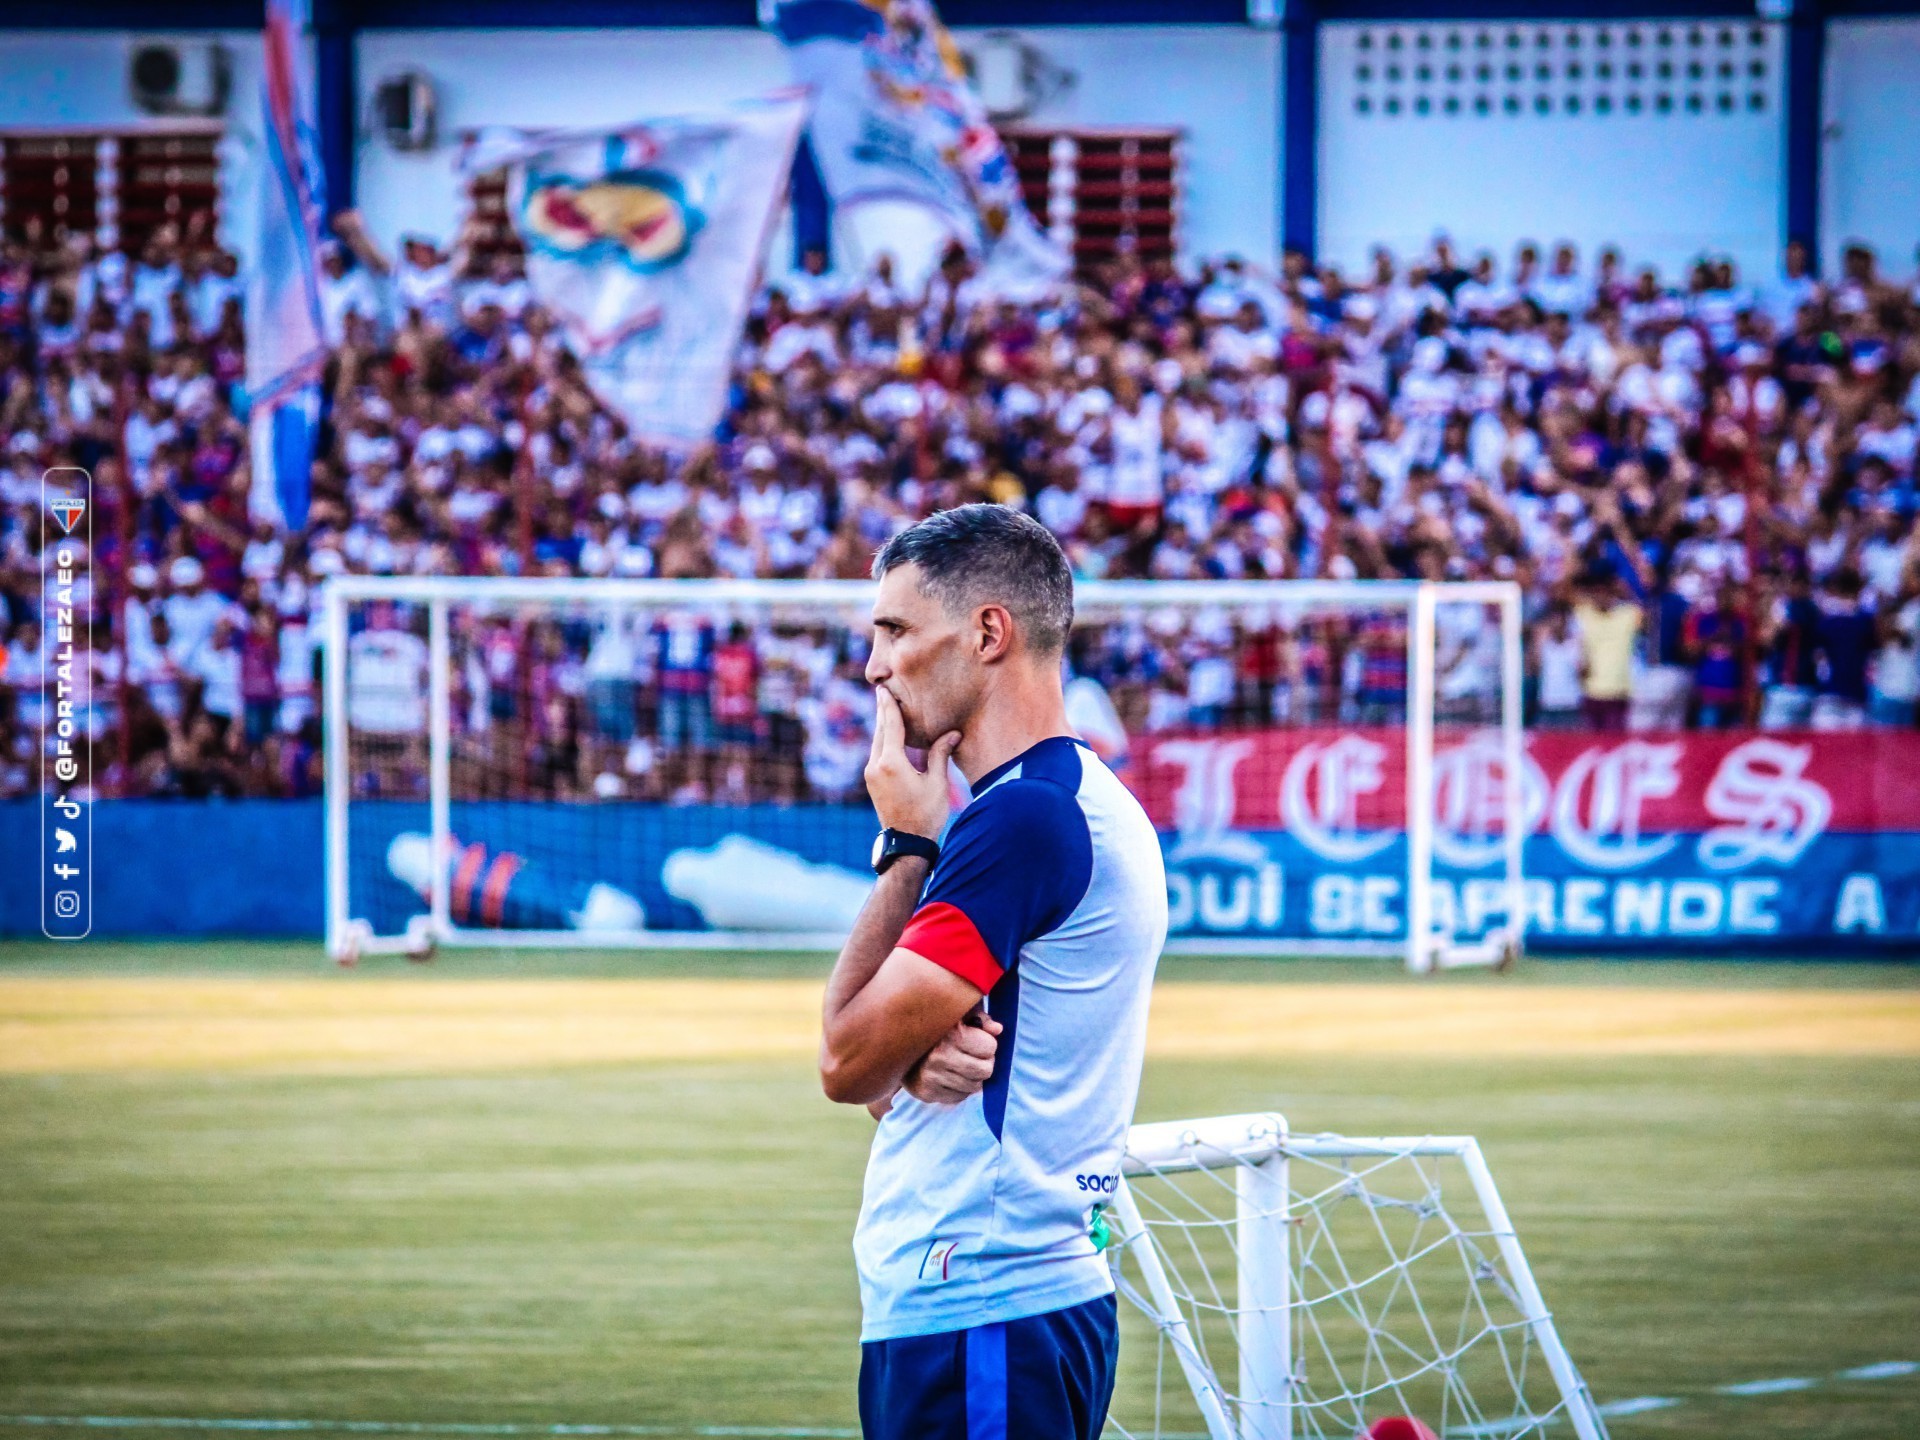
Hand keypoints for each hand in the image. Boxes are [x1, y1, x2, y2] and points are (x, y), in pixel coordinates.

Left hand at [865, 685, 957, 839]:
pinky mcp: (872, 781)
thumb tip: (952, 734)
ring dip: (883, 726)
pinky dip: (883, 740)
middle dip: (883, 712)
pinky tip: (890, 736)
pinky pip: (877, 753)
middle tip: (884, 692)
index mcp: (891, 763)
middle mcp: (876, 765)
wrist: (907, 843)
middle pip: (879, 731)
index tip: (883, 689)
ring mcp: (871, 774)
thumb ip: (940, 755)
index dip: (888, 706)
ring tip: (888, 709)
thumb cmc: (925, 814)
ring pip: (877, 742)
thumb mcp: (937, 783)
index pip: (890, 726)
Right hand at [903, 1010, 1002, 1104]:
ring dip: (972, 1077)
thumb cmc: (937, 1026)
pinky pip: (959, 1097)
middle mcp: (939, 1056)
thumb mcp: (958, 1013)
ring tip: (960, 1065)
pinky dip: (959, 1089)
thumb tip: (998, 1029)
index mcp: (951, 1032)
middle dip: (983, 1062)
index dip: (986, 1043)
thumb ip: (980, 1018)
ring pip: (975, 1087)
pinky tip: (948, 1076)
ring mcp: (931, 1076)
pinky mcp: (926, 1092)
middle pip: (986, 1070)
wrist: (897, 1044)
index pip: (990, 1047)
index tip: (976, 1039)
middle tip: (972, 1055)